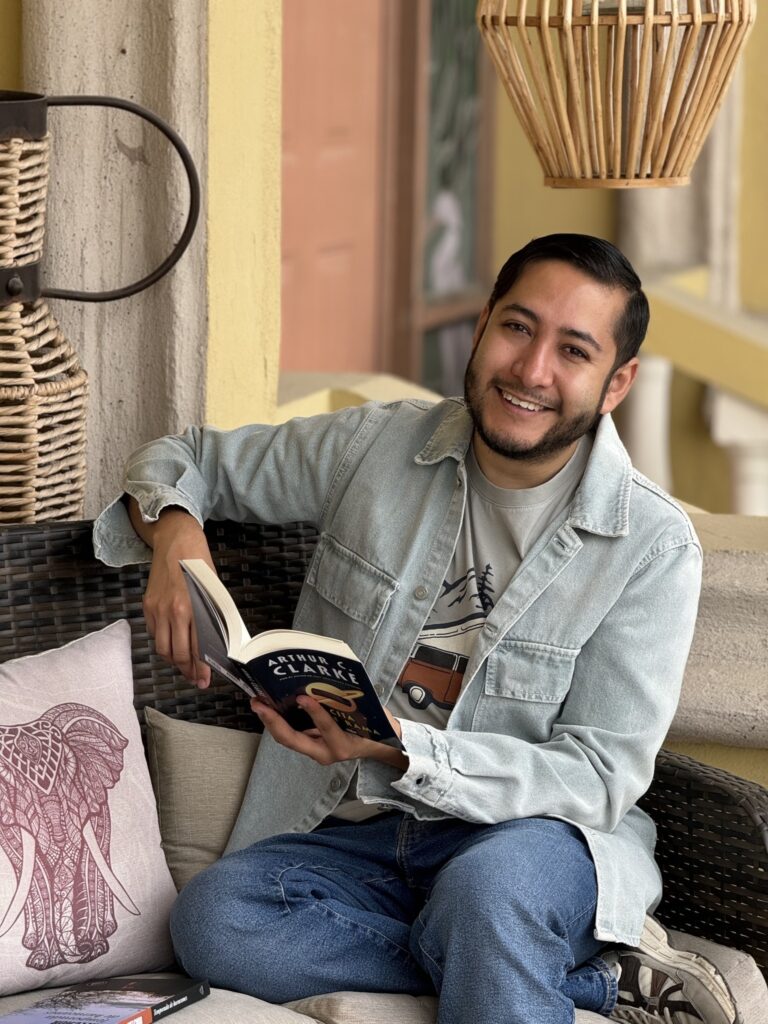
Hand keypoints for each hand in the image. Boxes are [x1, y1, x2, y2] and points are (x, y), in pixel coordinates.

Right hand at [132, 503, 215, 687]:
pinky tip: (173, 644)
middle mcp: (173, 611)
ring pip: (162, 648)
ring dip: (174, 660)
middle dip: (187, 670)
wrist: (176, 541)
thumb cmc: (199, 564)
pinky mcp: (148, 606)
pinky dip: (164, 642)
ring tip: (184, 666)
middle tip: (195, 678)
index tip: (204, 679)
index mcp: (193, 608)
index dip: (200, 668)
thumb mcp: (213, 591)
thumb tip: (216, 644)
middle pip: (176, 654)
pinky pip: (155, 634)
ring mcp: (157, 609)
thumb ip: (212, 617)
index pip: (196, 648)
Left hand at [251, 696, 407, 770]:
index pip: (327, 728)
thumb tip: (327, 682)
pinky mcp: (311, 748)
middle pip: (293, 740)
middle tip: (259, 703)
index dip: (314, 712)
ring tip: (259, 703)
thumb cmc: (375, 728)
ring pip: (287, 739)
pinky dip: (279, 723)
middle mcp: (326, 753)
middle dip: (273, 721)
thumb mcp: (368, 715)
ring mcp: (316, 753)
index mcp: (343, 745)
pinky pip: (291, 736)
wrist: (380, 748)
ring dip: (271, 721)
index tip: (302, 697)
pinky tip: (270, 709)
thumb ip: (347, 704)